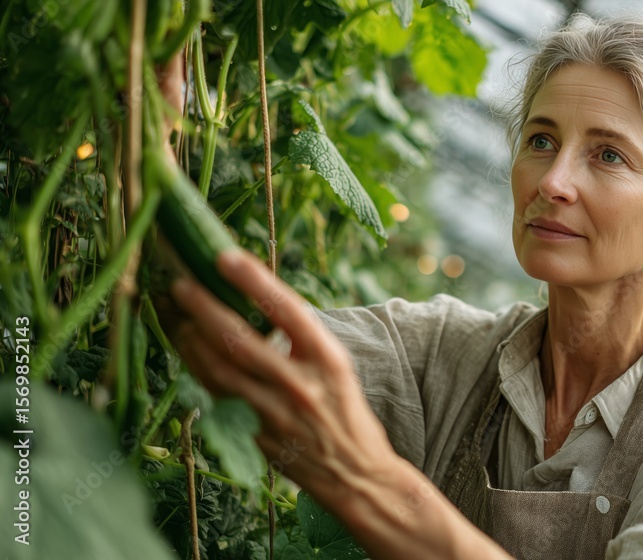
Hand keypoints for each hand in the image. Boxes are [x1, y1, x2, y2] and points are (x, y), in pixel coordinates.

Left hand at [170, 250, 512, 559]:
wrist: (358, 477)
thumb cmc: (349, 414)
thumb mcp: (338, 368)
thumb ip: (302, 340)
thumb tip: (259, 301)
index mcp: (328, 360)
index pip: (286, 310)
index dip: (253, 280)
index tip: (224, 255)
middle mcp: (300, 384)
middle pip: (240, 339)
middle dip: (203, 308)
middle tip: (179, 284)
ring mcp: (274, 413)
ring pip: (219, 368)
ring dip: (190, 339)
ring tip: (174, 314)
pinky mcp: (255, 436)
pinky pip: (218, 396)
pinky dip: (198, 369)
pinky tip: (187, 351)